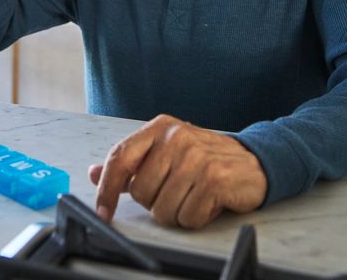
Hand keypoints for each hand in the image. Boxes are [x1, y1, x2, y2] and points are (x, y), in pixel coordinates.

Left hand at [88, 115, 267, 228]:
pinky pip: (188, 217)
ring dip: (177, 212)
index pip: (120, 158)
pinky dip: (196, 218)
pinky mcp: (215, 178)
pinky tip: (208, 202)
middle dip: (156, 202)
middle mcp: (177, 138)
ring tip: (193, 196)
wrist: (253, 162)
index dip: (106, 189)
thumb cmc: (205, 159)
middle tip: (177, 191)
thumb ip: (130, 164)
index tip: (102, 211)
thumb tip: (93, 172)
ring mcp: (197, 157)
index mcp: (160, 128)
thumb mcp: (166, 153)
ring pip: (163, 209)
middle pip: (141, 193)